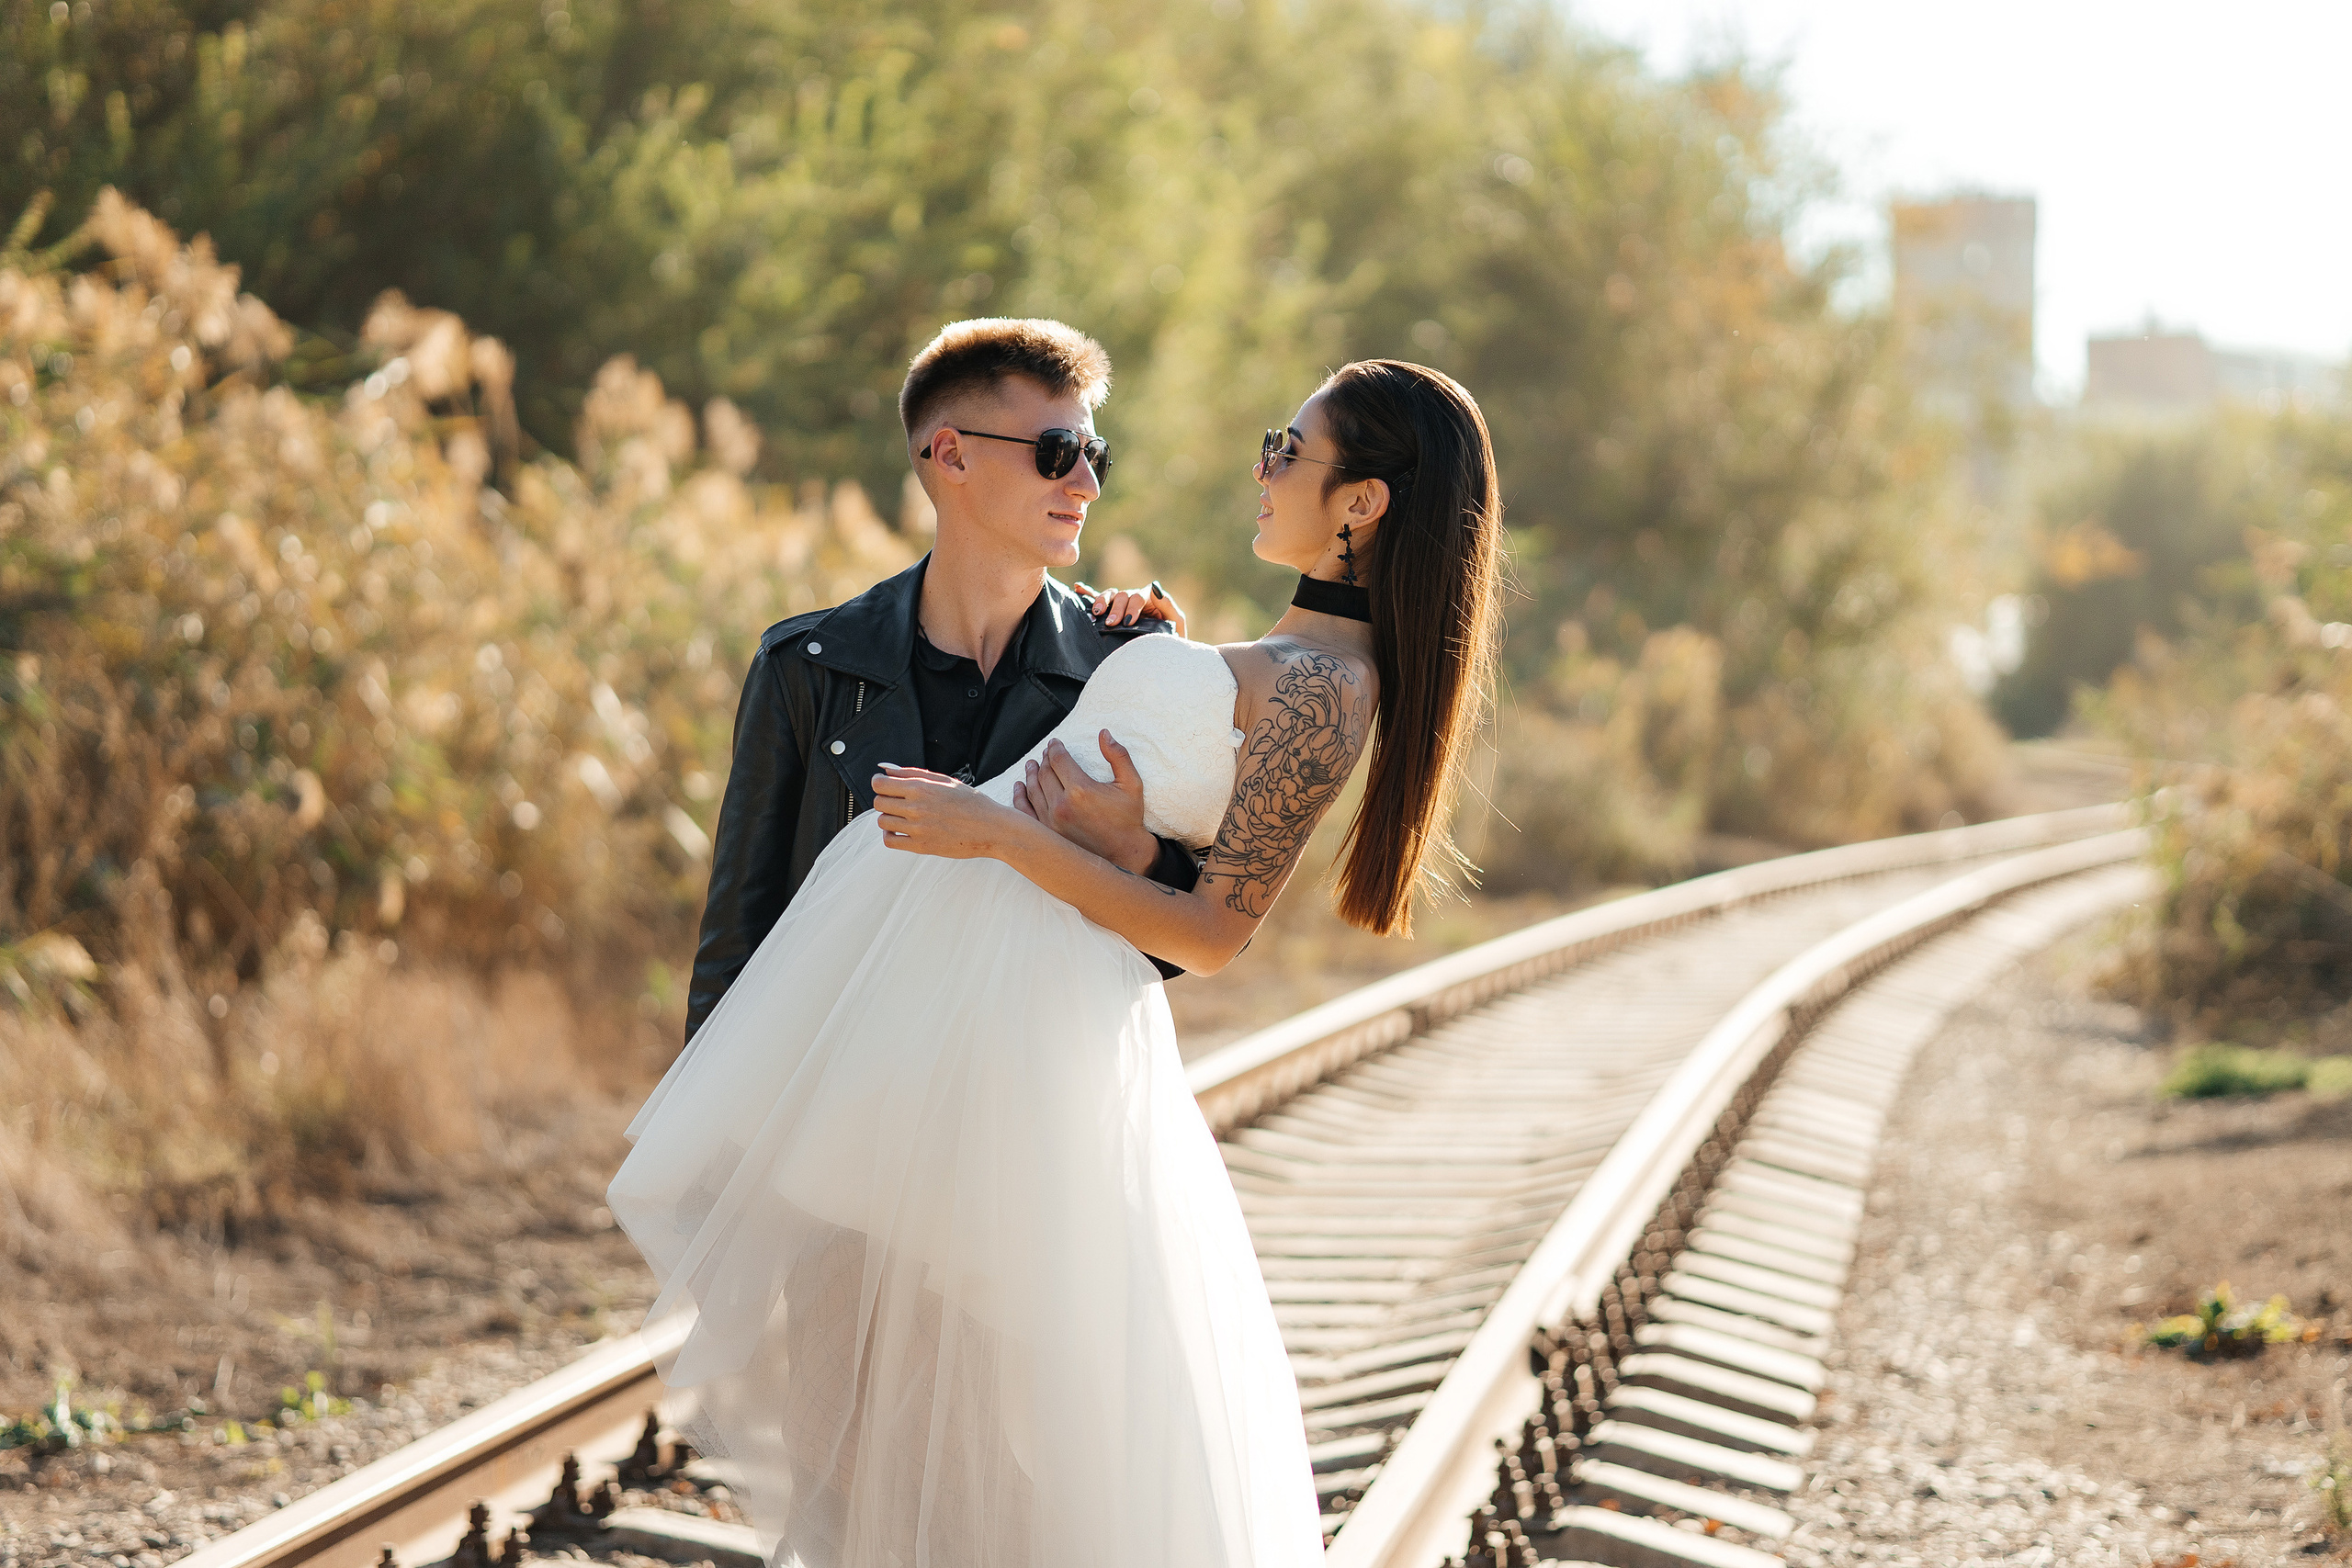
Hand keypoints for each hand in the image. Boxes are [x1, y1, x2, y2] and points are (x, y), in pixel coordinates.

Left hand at [871, 765, 1026, 859]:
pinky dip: (890, 835)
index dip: (880, 783)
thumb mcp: (945, 780)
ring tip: (904, 816)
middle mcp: (916, 808)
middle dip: (885, 800)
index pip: (880, 784)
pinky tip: (901, 830)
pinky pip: (890, 841)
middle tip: (899, 801)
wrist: (991, 828)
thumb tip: (886, 769)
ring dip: (889, 817)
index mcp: (921, 788)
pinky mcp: (920, 846)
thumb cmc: (971, 802)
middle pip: (879, 803)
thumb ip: (912, 773)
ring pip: (882, 822)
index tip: (887, 786)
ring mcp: (917, 829)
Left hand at [1011, 732, 1157, 873]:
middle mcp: (1062, 805)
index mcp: (1081, 789)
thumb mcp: (1131, 784)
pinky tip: (1019, 787)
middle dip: (1044, 759)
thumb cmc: (1128, 818)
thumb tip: (1104, 733)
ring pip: (1033, 790)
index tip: (1055, 743)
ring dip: (1030, 774)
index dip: (1055, 748)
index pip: (1059, 760)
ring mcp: (1051, 822)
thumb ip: (1118, 755)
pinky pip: (1026, 812)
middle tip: (1045, 753)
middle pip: (1044, 773)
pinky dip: (1020, 797)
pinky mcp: (1047, 834)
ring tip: (1031, 765)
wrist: (1125, 854)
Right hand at [1074, 579, 1185, 637]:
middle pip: (1122, 595)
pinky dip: (1088, 593)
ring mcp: (1122, 604)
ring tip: (1097, 614)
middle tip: (1112, 624)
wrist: (1163, 653)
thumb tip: (1156, 588)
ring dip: (1102, 602)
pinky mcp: (1112, 611)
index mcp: (1150, 599)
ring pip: (1110, 595)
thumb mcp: (1175, 622)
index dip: (1133, 607)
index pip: (1139, 597)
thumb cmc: (1171, 637)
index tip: (1128, 622)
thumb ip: (1168, 606)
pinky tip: (1078, 588)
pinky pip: (1098, 598)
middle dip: (1116, 609)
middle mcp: (1134, 599)